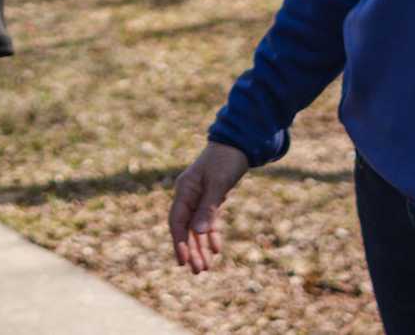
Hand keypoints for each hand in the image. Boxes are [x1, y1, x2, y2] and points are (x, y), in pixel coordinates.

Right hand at [168, 141, 249, 274]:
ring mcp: (198, 197)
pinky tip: (215, 249)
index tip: (183, 262)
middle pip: (185, 228)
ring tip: (205, 267)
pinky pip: (207, 220)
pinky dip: (210, 234)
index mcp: (185, 190)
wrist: (238, 143)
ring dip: (200, 247)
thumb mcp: (218, 183)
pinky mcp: (210, 197)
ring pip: (196, 227)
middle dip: (191, 250)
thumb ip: (207, 208)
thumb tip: (197, 233)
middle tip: (198, 272)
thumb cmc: (226, 160)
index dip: (179, 242)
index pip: (177, 221)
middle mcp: (188, 195)